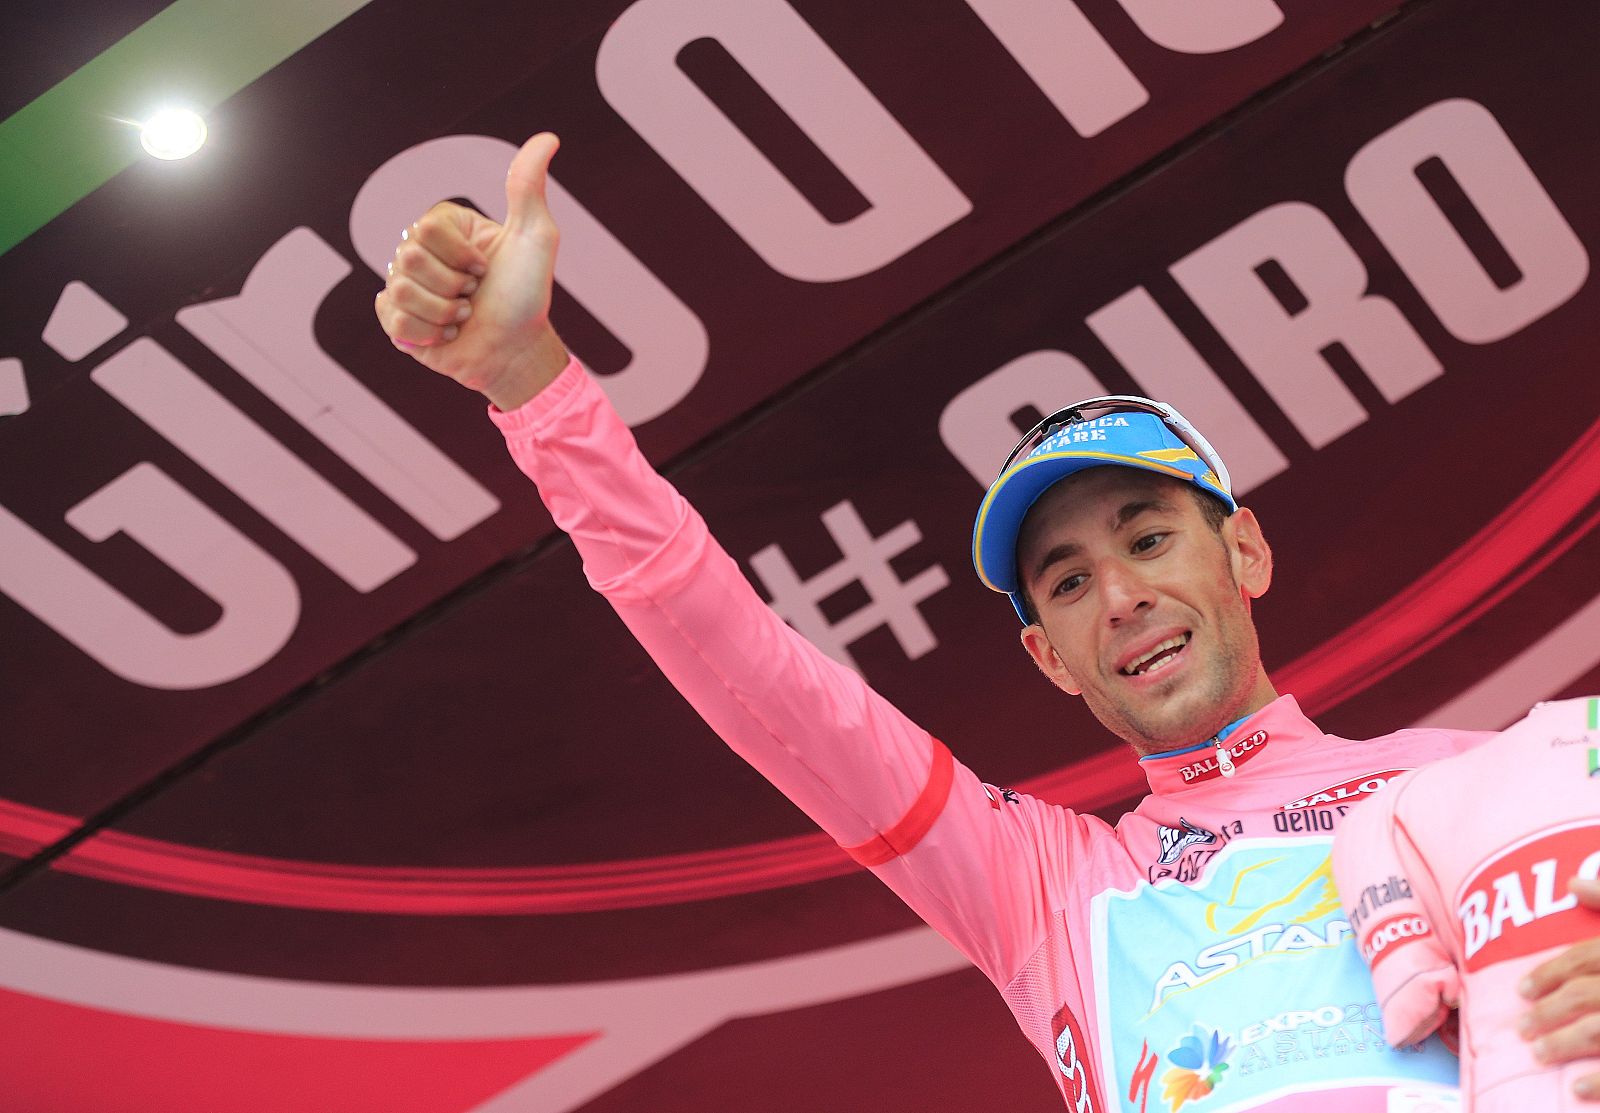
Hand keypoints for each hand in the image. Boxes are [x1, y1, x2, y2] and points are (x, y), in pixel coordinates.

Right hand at [374, 132, 569, 409]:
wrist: (517, 351)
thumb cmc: (528, 295)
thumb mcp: (535, 238)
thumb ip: (528, 187)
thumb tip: (549, 137)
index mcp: (444, 227)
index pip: (426, 228)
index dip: (461, 255)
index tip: (485, 269)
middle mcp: (419, 252)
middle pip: (409, 257)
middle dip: (453, 286)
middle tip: (474, 296)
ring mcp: (404, 285)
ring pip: (400, 290)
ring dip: (443, 312)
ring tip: (463, 317)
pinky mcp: (395, 321)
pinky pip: (392, 319)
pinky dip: (427, 334)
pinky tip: (446, 335)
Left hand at [1519, 877, 1599, 1100]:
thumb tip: (1573, 883)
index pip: (1584, 958)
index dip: (1549, 974)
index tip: (1522, 990)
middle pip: (1586, 995)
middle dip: (1549, 1011)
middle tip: (1523, 1027)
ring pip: (1599, 1030)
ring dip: (1565, 1044)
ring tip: (1539, 1053)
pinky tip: (1578, 1088)